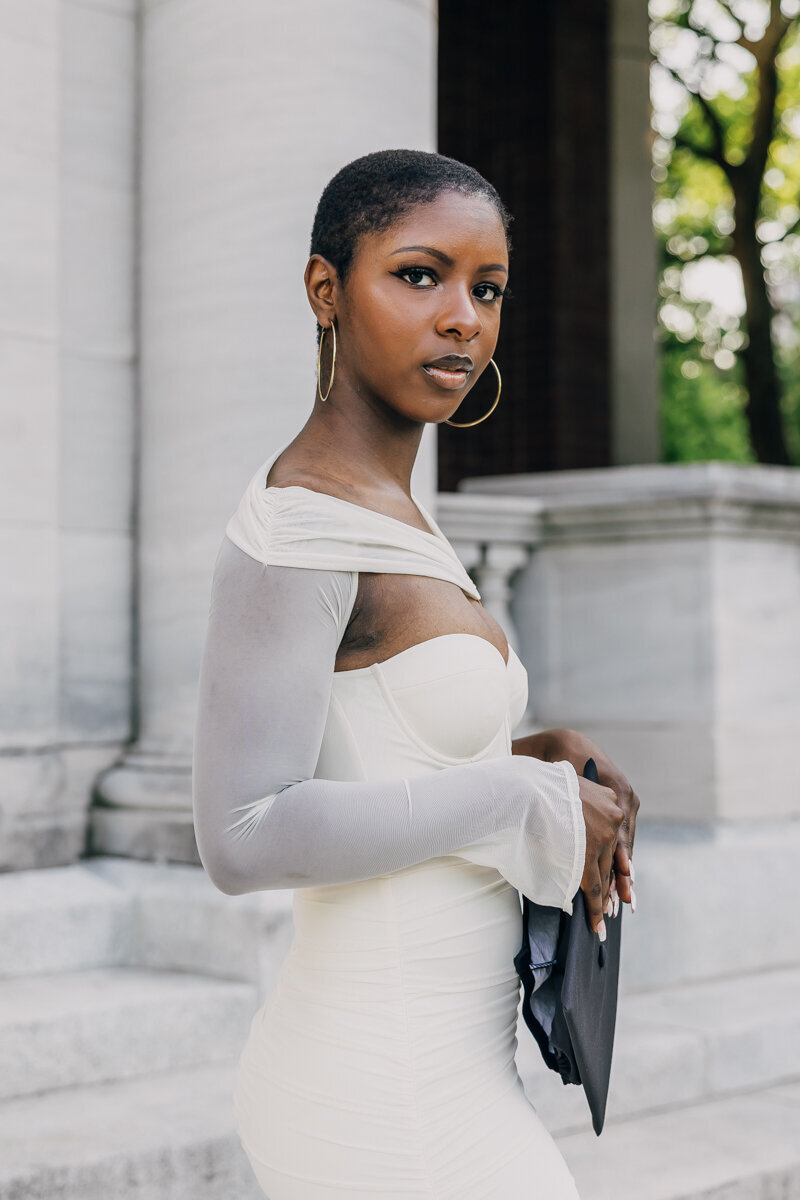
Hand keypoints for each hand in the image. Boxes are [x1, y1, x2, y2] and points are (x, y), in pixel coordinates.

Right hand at [512, 728, 640, 923]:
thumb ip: (581, 798)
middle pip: (611, 855)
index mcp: (609, 798)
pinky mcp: (589, 855)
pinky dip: (595, 906)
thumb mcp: (572, 783)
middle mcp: (612, 818)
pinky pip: (594, 886)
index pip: (612, 834)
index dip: (612, 855)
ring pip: (604, 872)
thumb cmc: (542, 783)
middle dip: (611, 879)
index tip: (617, 871)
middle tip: (614, 901)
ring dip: (604, 896)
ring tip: (604, 917)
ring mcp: (603, 836)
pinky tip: (597, 922)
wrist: (531, 785)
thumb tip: (572, 812)